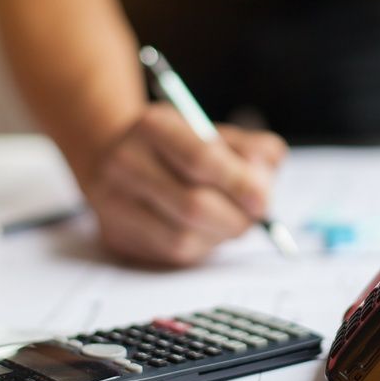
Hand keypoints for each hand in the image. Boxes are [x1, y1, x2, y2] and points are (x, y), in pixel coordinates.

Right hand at [83, 103, 287, 265]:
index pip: (201, 159)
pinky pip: (172, 254)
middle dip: (236, 218)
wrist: (118, 158)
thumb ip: (252, 150)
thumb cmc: (181, 146)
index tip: (263, 201)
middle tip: (255, 217)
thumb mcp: (215, 132)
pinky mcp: (117, 236)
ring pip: (184, 238)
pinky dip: (201, 246)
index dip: (239, 184)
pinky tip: (206, 230)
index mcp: (154, 126)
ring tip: (229, 220)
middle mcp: (126, 162)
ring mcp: (114, 202)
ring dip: (220, 236)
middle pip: (193, 205)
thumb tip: (265, 182)